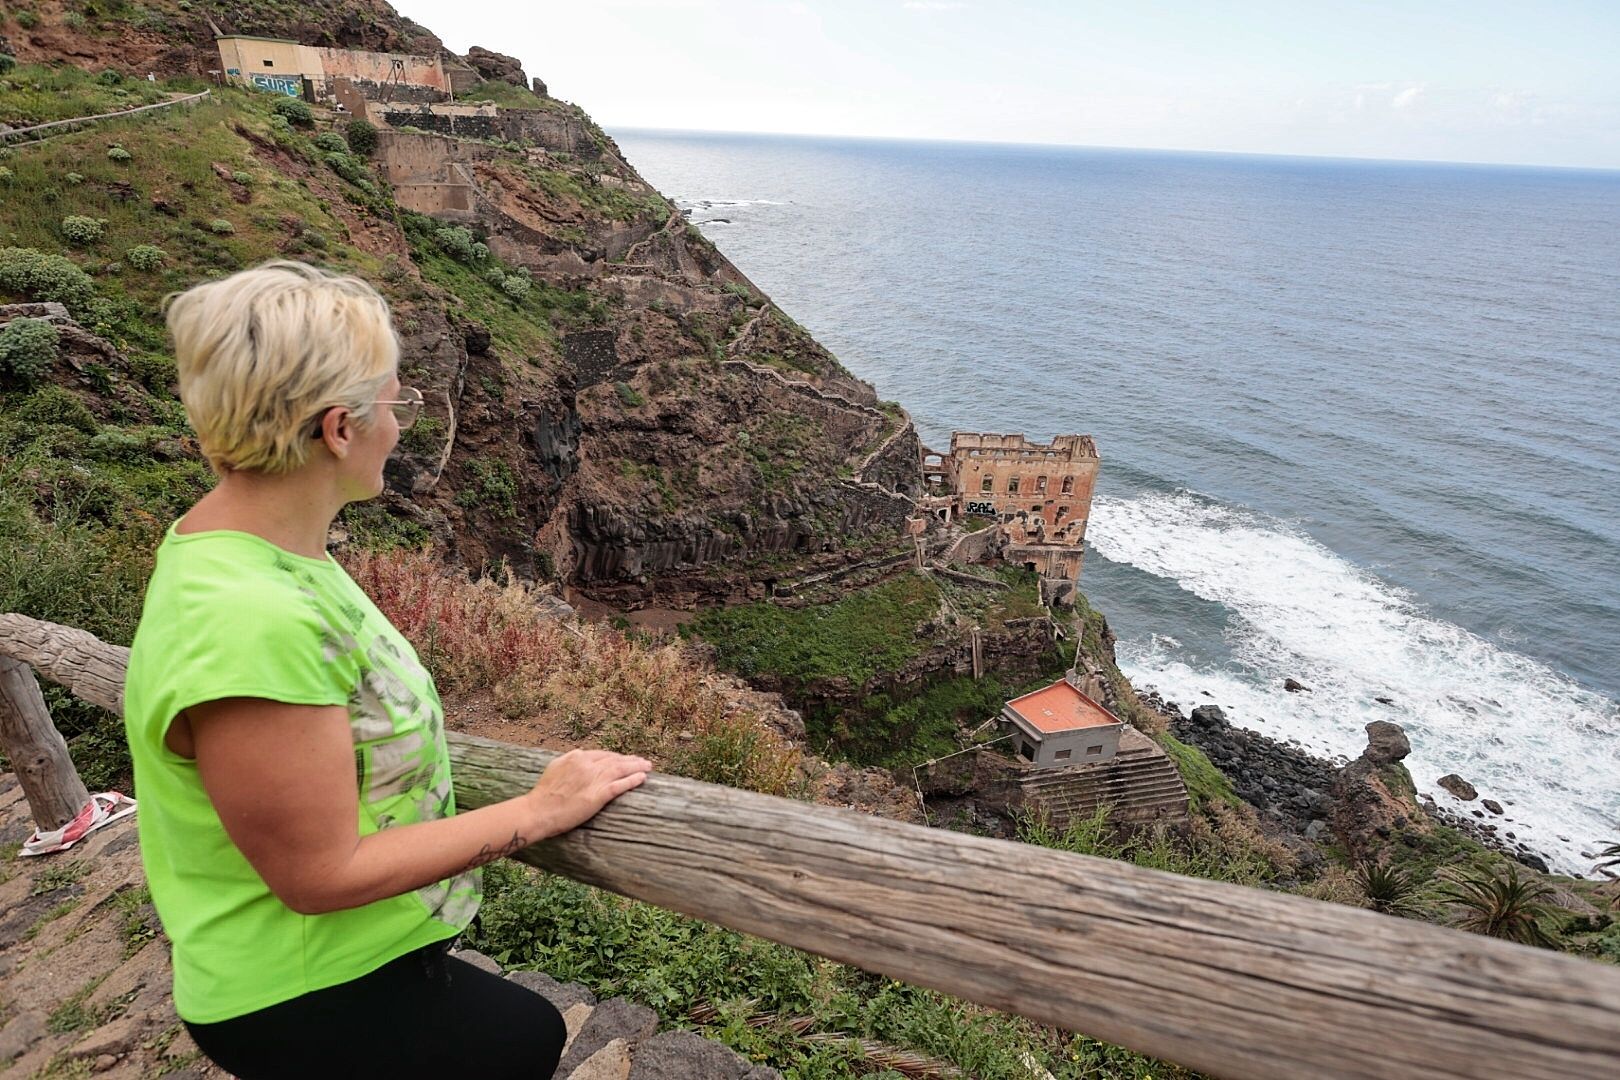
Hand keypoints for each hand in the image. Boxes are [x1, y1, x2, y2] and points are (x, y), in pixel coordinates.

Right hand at [527, 749, 651, 834]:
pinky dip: (633, 780)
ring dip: (637, 767)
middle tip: (642, 761)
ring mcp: (594, 779)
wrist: (538, 811)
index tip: (624, 758)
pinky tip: (642, 778)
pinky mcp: (599, 795)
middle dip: (630, 760)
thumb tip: (579, 754)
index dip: (616, 756)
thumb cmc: (543, 794)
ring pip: (621, 769)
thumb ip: (569, 760)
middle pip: (614, 759)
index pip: (602, 754)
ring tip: (647, 767)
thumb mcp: (555, 768)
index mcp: (576, 757)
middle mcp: (587, 764)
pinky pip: (621, 785)